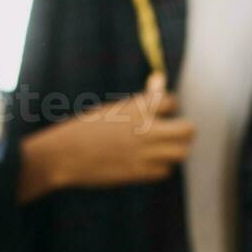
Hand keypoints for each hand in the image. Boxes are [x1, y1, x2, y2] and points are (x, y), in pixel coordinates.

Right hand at [18, 73, 193, 202]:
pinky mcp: (138, 173)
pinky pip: (164, 171)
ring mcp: (144, 153)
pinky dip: (160, 168)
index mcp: (136, 108)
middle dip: (184, 130)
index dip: (167, 107)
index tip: (158, 112)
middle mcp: (145, 129)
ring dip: (174, 151)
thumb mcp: (113, 109)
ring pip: (181, 153)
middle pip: (188, 130)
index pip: (172, 101)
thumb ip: (141, 99)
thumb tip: (159, 78)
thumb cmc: (85, 129)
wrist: (64, 156)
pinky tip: (146, 163)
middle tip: (172, 132)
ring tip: (161, 150)